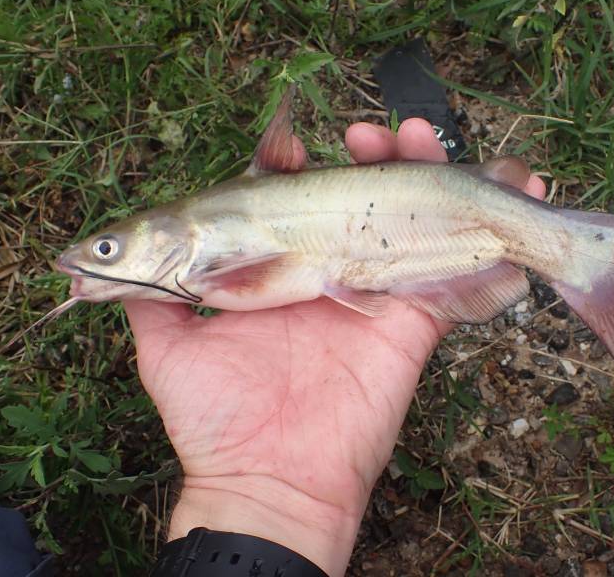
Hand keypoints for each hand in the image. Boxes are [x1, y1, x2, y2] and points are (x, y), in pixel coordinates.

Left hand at [124, 119, 544, 575]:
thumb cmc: (217, 419)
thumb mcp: (165, 352)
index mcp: (278, 270)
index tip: (293, 145)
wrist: (271, 479)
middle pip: (362, 200)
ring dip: (427, 174)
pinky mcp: (413, 323)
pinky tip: (510, 192)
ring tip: (424, 137)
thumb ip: (148, 299)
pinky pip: (453, 275)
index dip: (300, 164)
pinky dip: (486, 238)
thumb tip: (103, 262)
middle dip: (373, 157)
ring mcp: (375, 294)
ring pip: (410, 221)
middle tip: (374, 134)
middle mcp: (330, 272)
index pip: (296, 201)